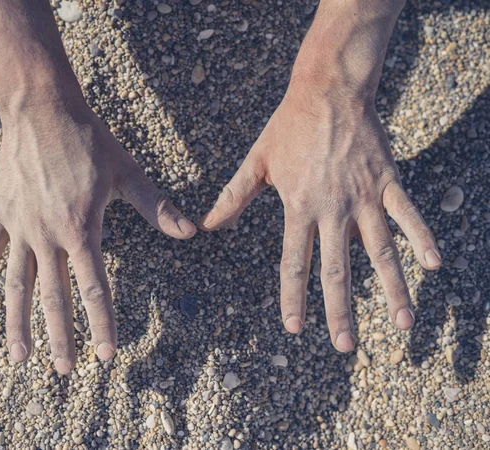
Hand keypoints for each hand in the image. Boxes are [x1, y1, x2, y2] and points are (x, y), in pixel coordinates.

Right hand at [0, 98, 195, 372]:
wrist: (42, 108)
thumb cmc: (88, 140)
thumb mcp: (126, 173)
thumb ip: (156, 207)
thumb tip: (191, 231)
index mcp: (80, 228)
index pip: (95, 288)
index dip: (102, 324)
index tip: (106, 356)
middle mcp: (47, 235)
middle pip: (54, 297)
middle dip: (61, 336)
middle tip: (64, 371)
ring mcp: (20, 226)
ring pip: (17, 284)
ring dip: (17, 323)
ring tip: (19, 357)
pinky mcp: (1, 214)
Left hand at [200, 86, 440, 351]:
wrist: (328, 90)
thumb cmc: (288, 126)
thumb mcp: (256, 161)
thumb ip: (232, 196)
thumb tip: (207, 226)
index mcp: (298, 207)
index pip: (294, 263)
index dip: (293, 298)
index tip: (295, 328)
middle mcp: (332, 210)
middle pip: (337, 270)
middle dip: (340, 312)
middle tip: (345, 346)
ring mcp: (363, 198)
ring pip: (380, 252)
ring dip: (392, 290)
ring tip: (403, 325)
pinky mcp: (387, 182)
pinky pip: (408, 215)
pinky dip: (422, 238)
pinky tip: (433, 266)